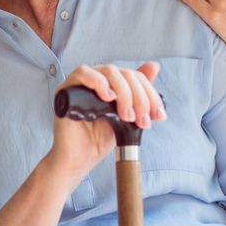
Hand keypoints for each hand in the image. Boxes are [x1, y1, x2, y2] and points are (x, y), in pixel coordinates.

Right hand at [50, 62, 165, 177]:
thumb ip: (139, 92)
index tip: (158, 115)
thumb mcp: (128, 115)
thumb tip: (154, 66)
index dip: (150, 94)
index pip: (135, 76)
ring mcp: (81, 82)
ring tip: (126, 116)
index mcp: (110, 82)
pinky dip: (99, 82)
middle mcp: (96, 78)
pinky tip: (108, 97)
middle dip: (140, 97)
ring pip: (109, 71)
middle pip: (125, 73)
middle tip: (142, 120)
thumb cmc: (100, 138)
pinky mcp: (67, 89)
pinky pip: (83, 73)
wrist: (80, 160)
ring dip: (125, 93)